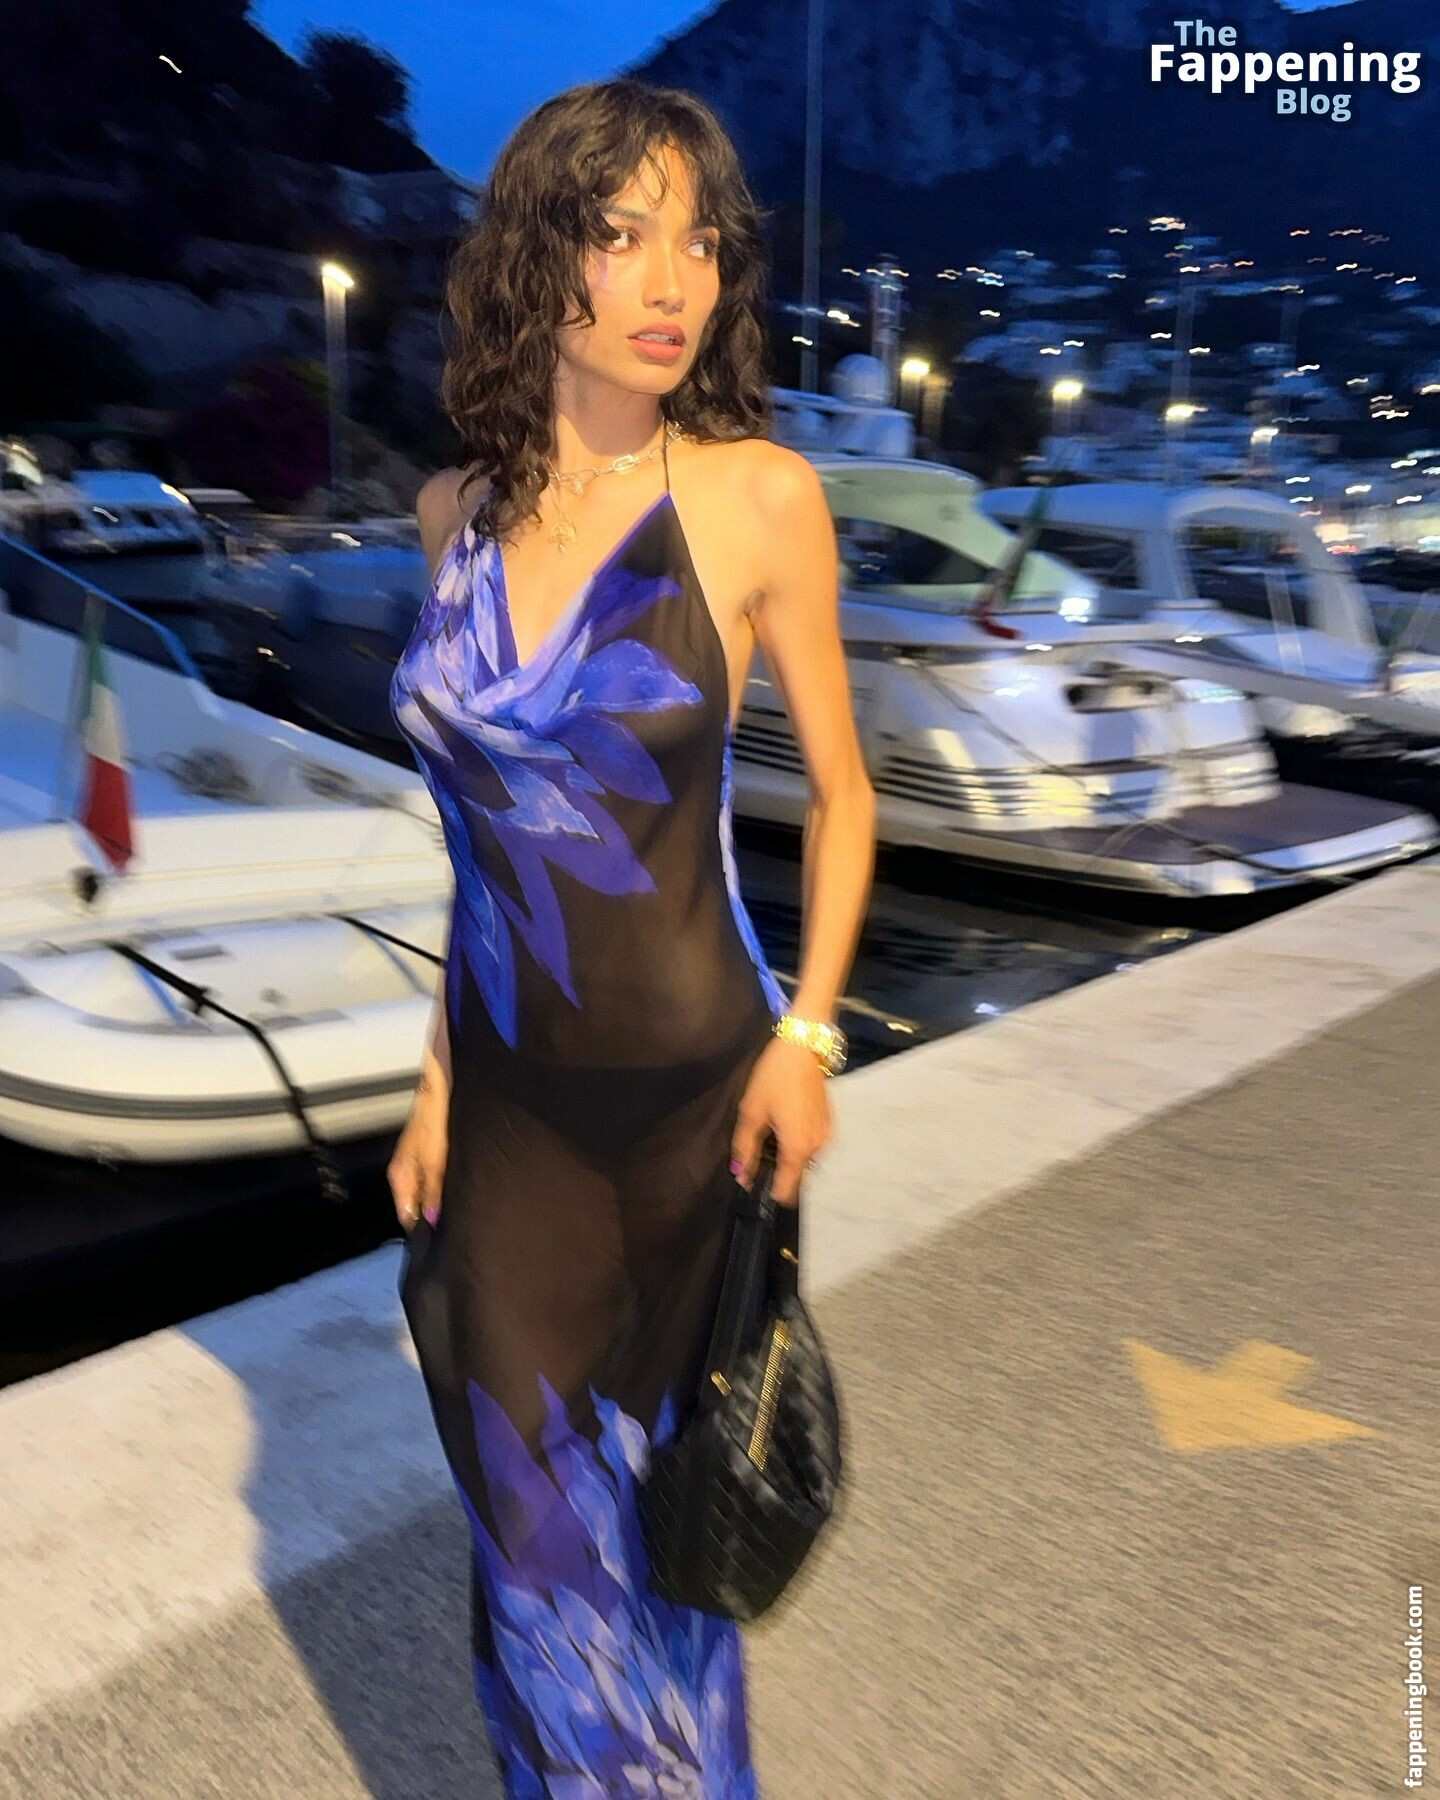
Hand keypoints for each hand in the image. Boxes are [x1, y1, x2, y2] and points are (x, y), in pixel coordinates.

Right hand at [388, 1081, 448, 1233]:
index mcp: (400, 1177)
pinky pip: (432, 1180)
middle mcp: (404, 1173)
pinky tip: (457, 1189)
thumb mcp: (435, 1161)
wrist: (438, 1089)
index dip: (422, 1227)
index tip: (440, 1238)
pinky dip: (442, 1186)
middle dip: (431, 1215)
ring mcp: (415, 1164)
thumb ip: (433, 1190)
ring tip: (458, 1211)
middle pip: (414, 1205)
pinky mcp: (428, 1155)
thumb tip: (433, 1219)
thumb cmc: (433, 1121)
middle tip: (454, 1227)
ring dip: (438, 1201)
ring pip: (425, 1193)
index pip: (406, 1214)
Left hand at [729, 1037, 832, 1206]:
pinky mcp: (830, 1123)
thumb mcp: (752, 1112)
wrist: (803, 1048)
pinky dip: (798, 1142)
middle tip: (757, 1151)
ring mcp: (826, 1135)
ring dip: (788, 1155)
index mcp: (797, 1148)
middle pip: (795, 1175)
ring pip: (804, 1159)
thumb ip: (745, 1148)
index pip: (787, 1190)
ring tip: (771, 1132)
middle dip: (777, 1171)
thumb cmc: (774, 1078)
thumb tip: (740, 1175)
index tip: (755, 1187)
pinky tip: (785, 1122)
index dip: (769, 1192)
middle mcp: (817, 1147)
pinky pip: (812, 1144)